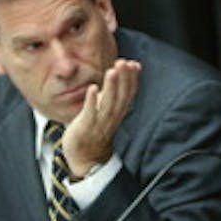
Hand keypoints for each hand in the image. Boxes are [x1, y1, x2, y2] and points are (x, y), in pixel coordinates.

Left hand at [63, 59, 140, 177]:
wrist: (86, 157)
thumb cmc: (96, 129)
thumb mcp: (108, 109)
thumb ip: (114, 92)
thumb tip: (121, 73)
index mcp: (118, 112)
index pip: (129, 93)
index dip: (132, 79)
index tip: (134, 64)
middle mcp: (112, 116)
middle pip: (121, 96)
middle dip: (123, 79)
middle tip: (123, 62)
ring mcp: (99, 122)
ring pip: (108, 103)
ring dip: (111, 87)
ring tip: (112, 70)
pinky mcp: (85, 127)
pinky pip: (90, 113)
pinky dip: (92, 101)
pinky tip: (93, 87)